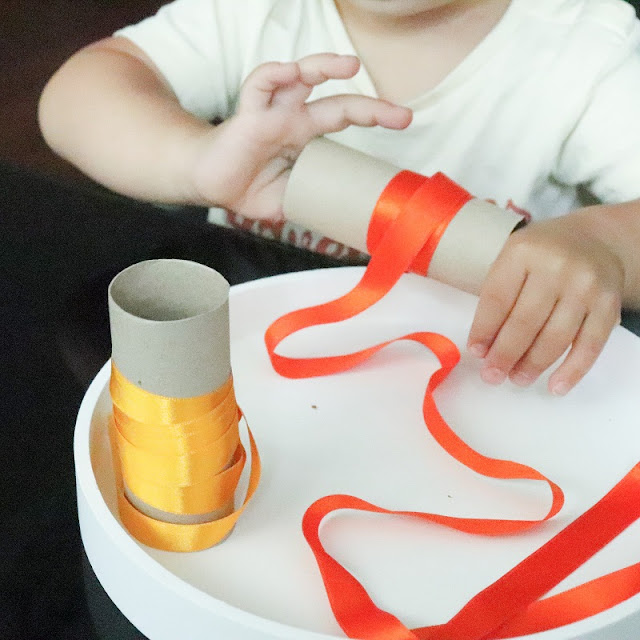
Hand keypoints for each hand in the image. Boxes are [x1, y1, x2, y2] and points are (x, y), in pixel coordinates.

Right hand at [189, 54, 411, 218]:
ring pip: (299, 79)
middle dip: (369, 107)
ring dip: (323, 67)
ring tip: (348, 66)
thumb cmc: (246, 186)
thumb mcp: (287, 201)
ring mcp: (271, 113)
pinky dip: (274, 75)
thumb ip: (310, 201)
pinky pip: (259, 85)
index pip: (344, 120)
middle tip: (400, 115)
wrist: (208, 183)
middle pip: (335, 103)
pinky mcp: (247, 115)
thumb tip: (340, 218)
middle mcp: (293, 120)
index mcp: (305, 138)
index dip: (373, 118)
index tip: (403, 121)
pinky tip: (290, 72)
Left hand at [467, 214, 623, 394]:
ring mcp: (586, 287)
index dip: (484, 330)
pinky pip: (590, 345)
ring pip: (555, 337)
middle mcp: (557, 267)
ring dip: (533, 365)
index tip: (475, 352)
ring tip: (517, 379)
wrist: (595, 240)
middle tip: (492, 376)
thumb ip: (498, 297)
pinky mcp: (609, 306)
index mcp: (523, 252)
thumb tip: (484, 348)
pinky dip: (572, 371)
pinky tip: (556, 386)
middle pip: (525, 321)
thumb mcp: (513, 260)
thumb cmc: (542, 255)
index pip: (497, 299)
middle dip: (505, 355)